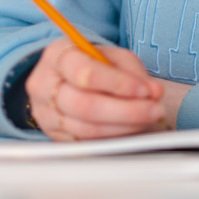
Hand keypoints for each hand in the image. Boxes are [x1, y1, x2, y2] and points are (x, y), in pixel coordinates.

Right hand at [25, 38, 191, 140]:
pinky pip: (86, 143)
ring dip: (124, 126)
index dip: (118, 83)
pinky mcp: (54, 137)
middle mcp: (43, 86)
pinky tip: (131, 129)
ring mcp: (46, 115)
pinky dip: (113, 137)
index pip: (86, 73)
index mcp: (57, 56)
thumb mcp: (110, 55)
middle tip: (155, 109)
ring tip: (148, 118)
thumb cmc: (89, 63)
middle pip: (85, 105)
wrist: (62, 78)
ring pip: (86, 129)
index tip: (146, 90)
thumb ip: (131, 70)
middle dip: (126, 110)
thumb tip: (153, 91)